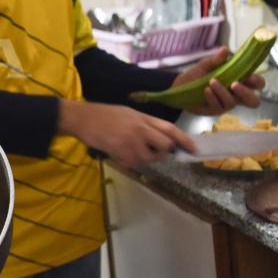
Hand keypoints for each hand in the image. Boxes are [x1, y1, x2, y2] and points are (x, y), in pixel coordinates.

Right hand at [60, 99, 196, 166]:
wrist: (83, 118)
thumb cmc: (104, 114)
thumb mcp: (129, 114)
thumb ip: (145, 125)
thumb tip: (160, 138)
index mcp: (143, 118)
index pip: (170, 129)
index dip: (184, 140)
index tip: (195, 149)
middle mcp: (141, 130)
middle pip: (165, 147)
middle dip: (162, 151)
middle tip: (150, 149)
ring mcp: (132, 142)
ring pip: (150, 158)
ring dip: (143, 157)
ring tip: (127, 147)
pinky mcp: (122, 153)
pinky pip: (135, 163)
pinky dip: (130, 161)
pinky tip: (119, 151)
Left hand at [172, 47, 265, 114]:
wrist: (180, 86)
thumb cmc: (197, 74)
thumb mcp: (206, 65)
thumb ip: (216, 59)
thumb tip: (225, 50)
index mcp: (239, 80)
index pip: (257, 84)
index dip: (257, 82)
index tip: (250, 77)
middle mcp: (236, 94)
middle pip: (253, 101)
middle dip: (246, 93)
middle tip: (235, 84)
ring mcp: (226, 103)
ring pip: (233, 103)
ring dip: (223, 91)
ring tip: (212, 81)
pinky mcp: (216, 110)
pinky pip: (218, 106)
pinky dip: (212, 97)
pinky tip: (205, 90)